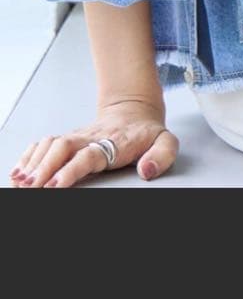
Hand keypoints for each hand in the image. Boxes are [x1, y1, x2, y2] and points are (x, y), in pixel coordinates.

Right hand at [8, 97, 178, 187]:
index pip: (88, 155)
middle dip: (44, 168)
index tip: (56, 184)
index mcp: (113, 142)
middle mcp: (91, 138)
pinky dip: (30, 155)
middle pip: (62, 148)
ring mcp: (78, 136)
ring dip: (34, 162)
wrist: (135, 111)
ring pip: (51, 144)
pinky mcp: (69, 138)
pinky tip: (20, 170)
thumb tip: (147, 170)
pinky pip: (45, 143)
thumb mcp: (166, 142)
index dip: (71, 169)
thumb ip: (162, 156)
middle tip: (31, 187)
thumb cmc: (147, 132)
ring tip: (21, 182)